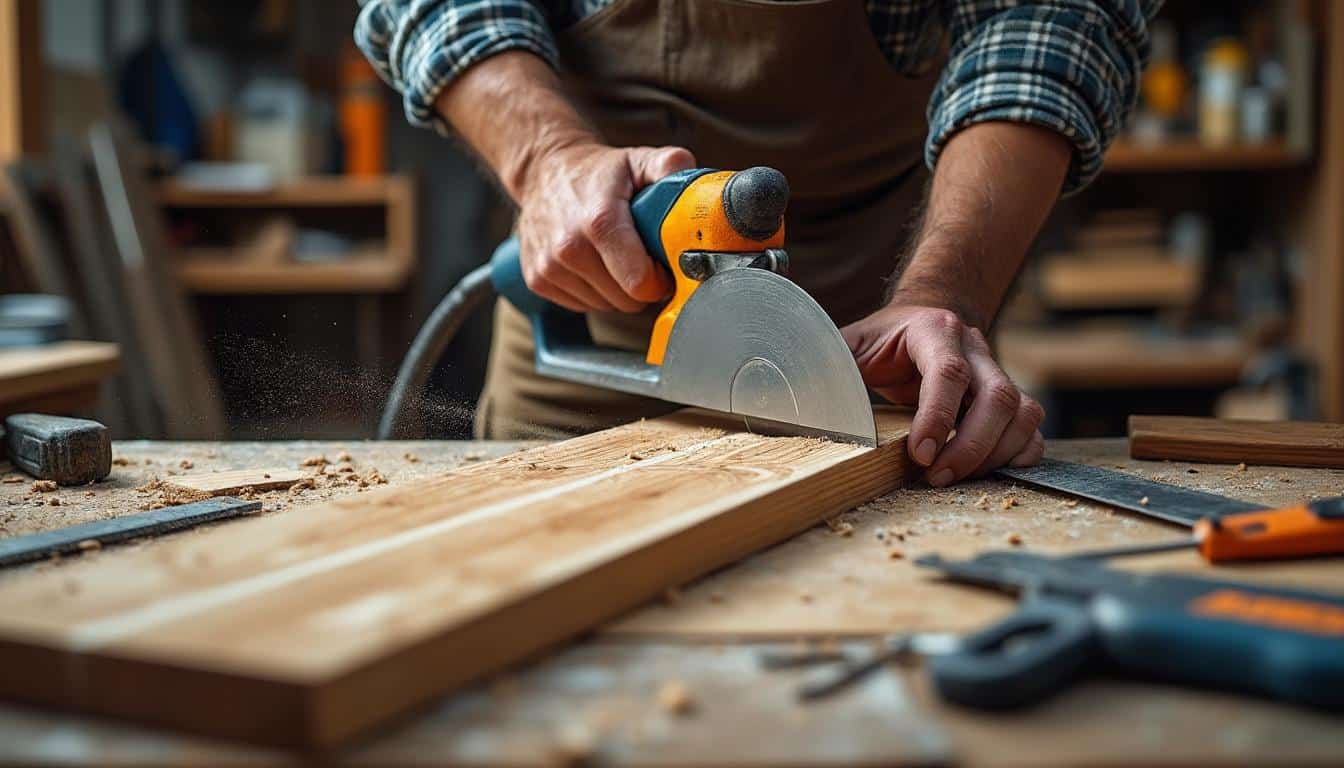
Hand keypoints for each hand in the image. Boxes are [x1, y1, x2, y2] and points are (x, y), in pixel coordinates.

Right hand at [516, 142, 696, 312]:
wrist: (543, 171)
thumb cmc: (598, 172)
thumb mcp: (638, 160)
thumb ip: (671, 167)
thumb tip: (698, 187)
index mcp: (599, 221)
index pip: (640, 283)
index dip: (659, 280)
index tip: (660, 264)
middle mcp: (569, 248)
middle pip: (626, 300)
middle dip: (640, 285)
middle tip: (639, 257)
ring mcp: (549, 267)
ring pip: (604, 306)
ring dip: (615, 289)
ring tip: (613, 256)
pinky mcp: (536, 281)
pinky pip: (581, 305)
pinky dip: (592, 291)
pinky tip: (591, 263)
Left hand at [841, 304, 1043, 485]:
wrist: (920, 322)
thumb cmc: (880, 340)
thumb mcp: (849, 345)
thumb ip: (827, 364)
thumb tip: (790, 389)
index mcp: (934, 330)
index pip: (948, 372)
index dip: (938, 417)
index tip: (920, 455)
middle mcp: (974, 348)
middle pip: (998, 396)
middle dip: (971, 446)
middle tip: (937, 477)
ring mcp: (996, 371)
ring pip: (1022, 413)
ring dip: (995, 455)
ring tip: (954, 477)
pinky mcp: (1007, 398)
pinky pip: (1030, 428)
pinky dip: (1017, 454)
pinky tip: (987, 471)